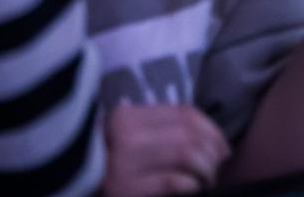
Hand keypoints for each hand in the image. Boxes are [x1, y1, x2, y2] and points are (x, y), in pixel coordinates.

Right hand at [102, 103, 229, 195]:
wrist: (79, 190)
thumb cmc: (115, 170)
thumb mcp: (135, 142)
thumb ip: (164, 132)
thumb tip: (214, 141)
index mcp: (127, 116)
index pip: (186, 114)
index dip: (213, 132)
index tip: (224, 150)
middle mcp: (123, 134)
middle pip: (189, 134)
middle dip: (213, 154)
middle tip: (218, 170)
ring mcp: (122, 161)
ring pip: (186, 154)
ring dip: (206, 171)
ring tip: (207, 181)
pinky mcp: (124, 188)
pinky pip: (174, 180)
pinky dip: (191, 185)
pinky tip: (193, 190)